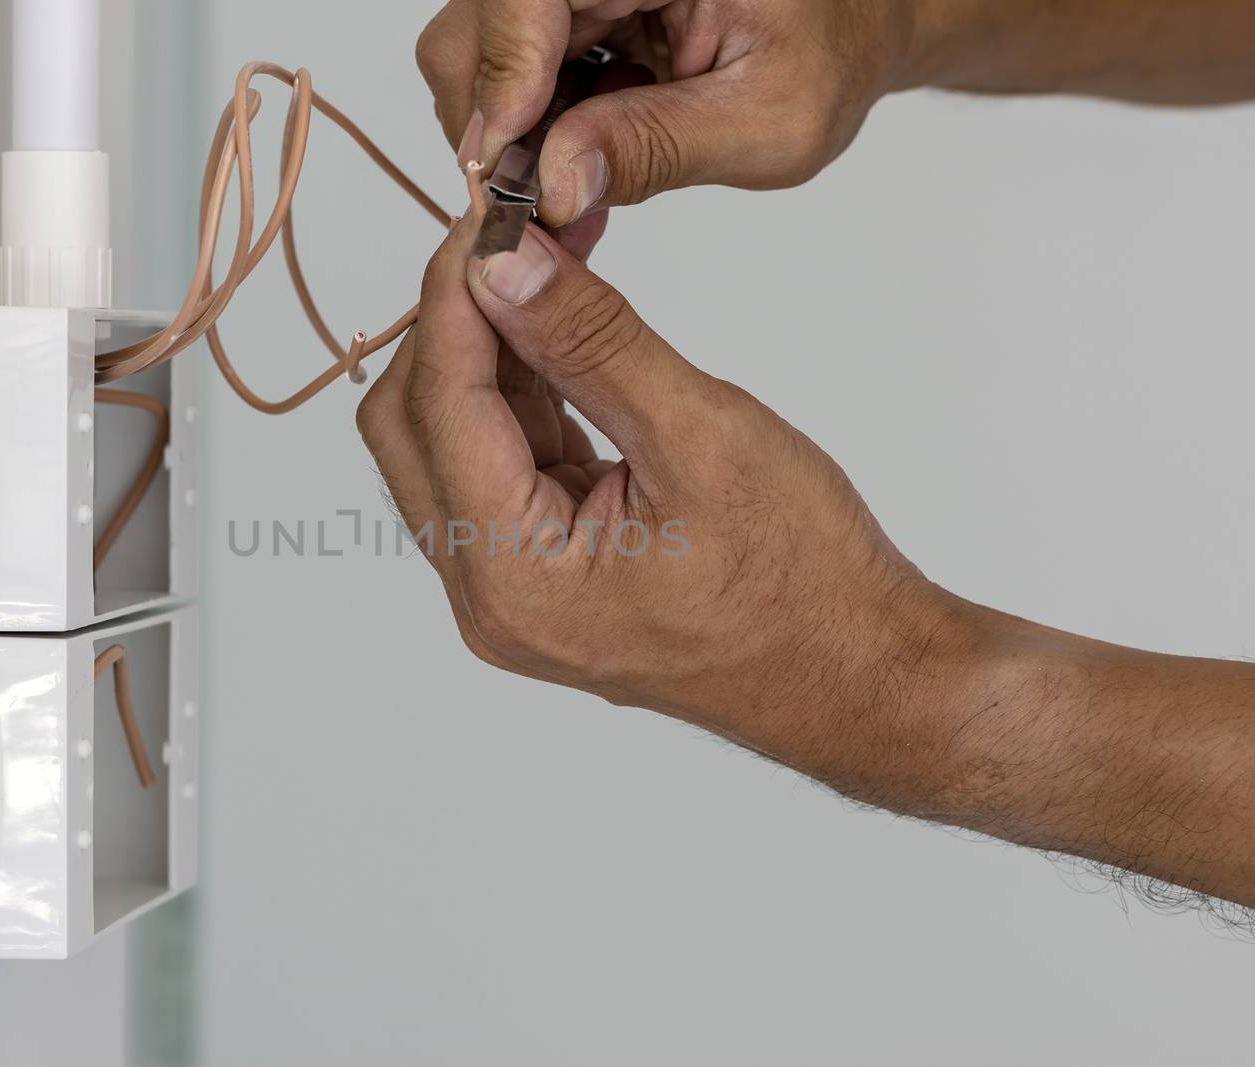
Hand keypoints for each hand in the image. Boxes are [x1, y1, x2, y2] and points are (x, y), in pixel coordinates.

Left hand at [356, 217, 969, 800]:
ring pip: (447, 446)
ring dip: (483, 357)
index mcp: (514, 576)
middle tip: (512, 239)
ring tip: (544, 272)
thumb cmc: (805, 582)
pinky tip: (556, 339)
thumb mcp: (701, 437)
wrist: (858, 676)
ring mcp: (509, 594)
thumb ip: (591, 344)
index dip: (456, 294)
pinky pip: (496, 472)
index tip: (489, 214)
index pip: (440, 404)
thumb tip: (505, 262)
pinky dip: (516, 401)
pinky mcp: (539, 580)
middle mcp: (488, 598)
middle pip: (411, 429)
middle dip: (453, 323)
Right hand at [416, 0, 921, 222]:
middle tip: (544, 199)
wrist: (848, 34)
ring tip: (584, 177)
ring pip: (475, 57)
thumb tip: (552, 189)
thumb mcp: (768, 121)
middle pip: (477, 29)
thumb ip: (658, 150)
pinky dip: (532, 130)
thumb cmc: (829, 57)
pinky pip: (504, 75)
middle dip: (498, 123)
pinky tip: (586, 156)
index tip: (510, 166)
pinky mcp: (561, 14)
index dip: (504, 75)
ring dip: (515, 135)